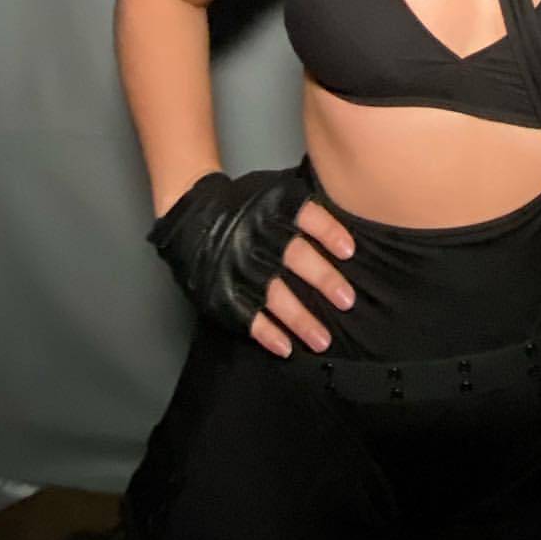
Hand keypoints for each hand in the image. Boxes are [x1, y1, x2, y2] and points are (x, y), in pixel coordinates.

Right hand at [147, 169, 354, 357]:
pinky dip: (266, 333)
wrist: (190, 214)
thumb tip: (350, 233)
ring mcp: (235, 264)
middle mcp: (254, 234)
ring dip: (300, 319)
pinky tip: (286, 347)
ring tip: (323, 340)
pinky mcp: (219, 290)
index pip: (305, 216)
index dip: (328, 233)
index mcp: (271, 206)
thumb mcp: (273, 191)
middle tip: (347, 301)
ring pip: (273, 294)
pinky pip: (245, 314)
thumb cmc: (245, 205)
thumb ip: (305, 208)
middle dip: (322, 280)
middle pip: (294, 256)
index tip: (350, 252)